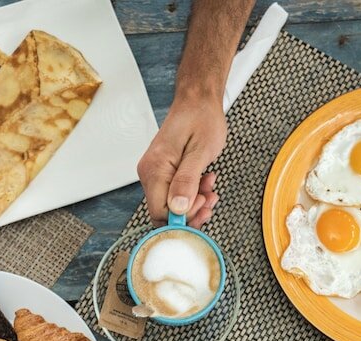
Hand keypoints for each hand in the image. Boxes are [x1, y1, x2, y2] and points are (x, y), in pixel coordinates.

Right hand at [136, 98, 226, 226]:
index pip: (160, 212)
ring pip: (171, 205)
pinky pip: (174, 195)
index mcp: (155, 169)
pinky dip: (192, 194)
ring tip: (209, 189)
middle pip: (164, 212)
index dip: (182, 219)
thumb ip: (187, 181)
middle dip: (190, 212)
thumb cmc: (200, 118)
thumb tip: (178, 207)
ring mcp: (155, 174)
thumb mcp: (200, 152)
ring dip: (194, 202)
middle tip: (209, 199)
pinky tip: (204, 184)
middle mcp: (150, 173)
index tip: (201, 210)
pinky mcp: (163, 174)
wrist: (198, 101)